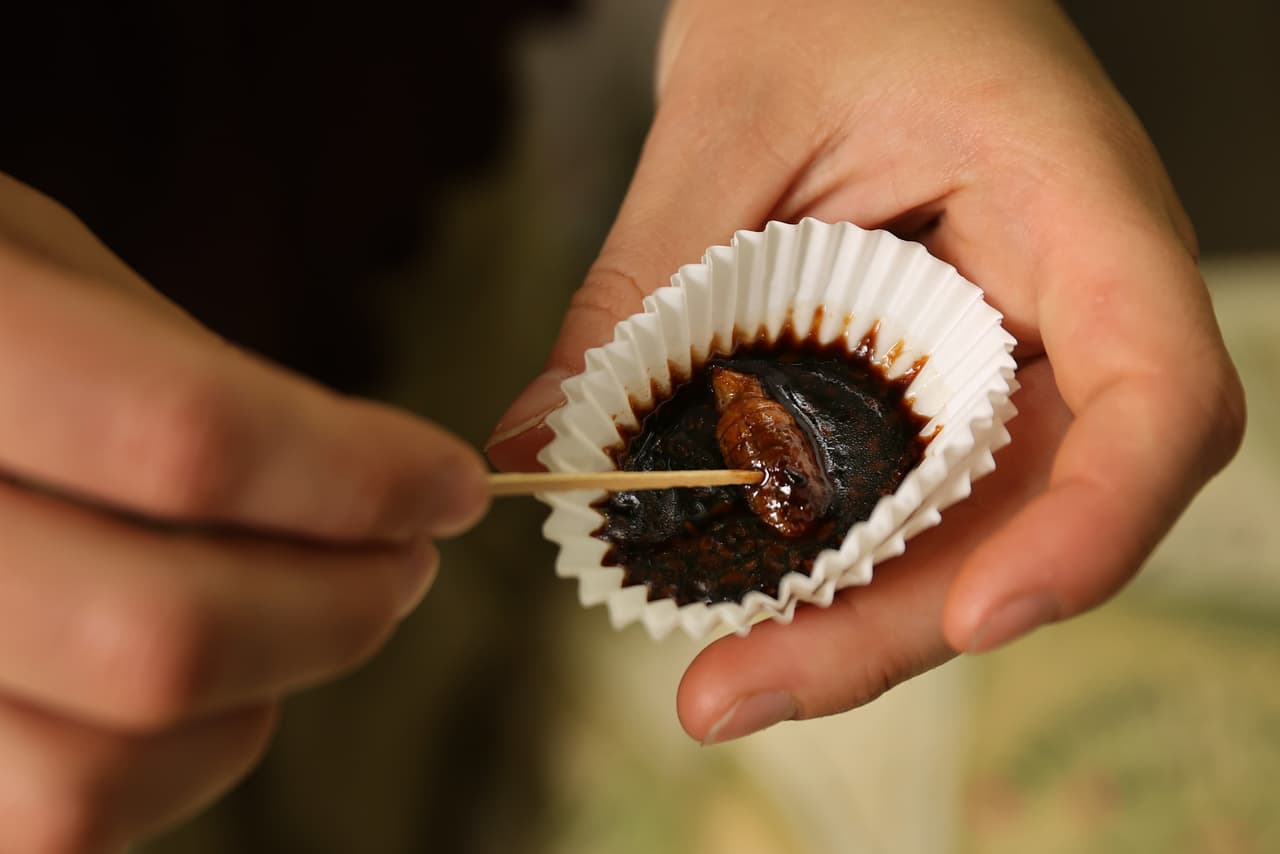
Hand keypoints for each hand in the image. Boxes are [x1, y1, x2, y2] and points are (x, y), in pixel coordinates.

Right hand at [0, 173, 488, 849]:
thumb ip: (184, 373)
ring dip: (260, 702)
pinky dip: (170, 766)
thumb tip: (359, 486)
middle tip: (407, 553)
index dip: (359, 473)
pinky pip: (50, 824)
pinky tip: (206, 680)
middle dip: (341, 604)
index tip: (449, 481)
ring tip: (310, 613)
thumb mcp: (38, 262)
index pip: (187, 440)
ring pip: (93, 777)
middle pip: (158, 639)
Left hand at [486, 0, 1244, 742]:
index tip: (980, 618)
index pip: (1162, 396)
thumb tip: (535, 436)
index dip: (1093, 528)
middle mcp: (1068, 304)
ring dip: (847, 617)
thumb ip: (645, 282)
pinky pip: (904, 492)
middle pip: (1038, 512)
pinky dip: (823, 553)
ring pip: (965, 528)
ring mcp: (1009, 354)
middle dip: (895, 623)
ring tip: (714, 683)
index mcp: (1076, 206)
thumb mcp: (727, 118)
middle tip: (733, 693)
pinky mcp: (938, 382)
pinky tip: (725, 595)